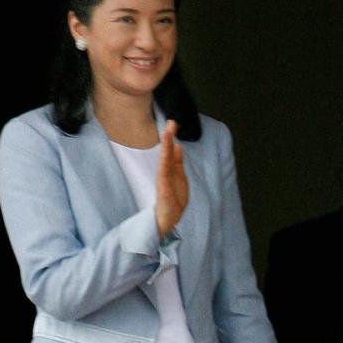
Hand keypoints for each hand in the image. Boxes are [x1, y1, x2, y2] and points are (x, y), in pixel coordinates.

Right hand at [155, 119, 188, 237]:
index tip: (173, 123)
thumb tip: (177, 146)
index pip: (170, 152)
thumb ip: (177, 163)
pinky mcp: (163, 190)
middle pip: (166, 153)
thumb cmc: (173, 201)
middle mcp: (165, 174)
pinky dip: (165, 163)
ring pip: (164, 161)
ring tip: (167, 132)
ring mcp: (163, 181)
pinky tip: (167, 155)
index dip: (171, 138)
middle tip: (171, 122)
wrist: (168, 220)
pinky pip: (164, 174)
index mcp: (170, 171)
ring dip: (166, 147)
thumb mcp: (179, 179)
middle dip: (168, 137)